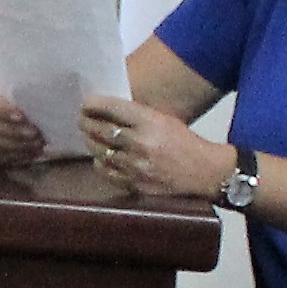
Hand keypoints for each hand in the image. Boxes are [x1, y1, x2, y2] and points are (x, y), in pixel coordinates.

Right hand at [0, 85, 52, 166]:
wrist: (2, 119)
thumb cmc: (13, 105)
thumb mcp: (14, 97)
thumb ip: (20, 102)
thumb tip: (36, 112)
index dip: (5, 110)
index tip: (22, 117)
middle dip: (14, 131)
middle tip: (35, 134)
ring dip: (15, 146)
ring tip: (35, 145)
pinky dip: (13, 157)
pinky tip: (29, 154)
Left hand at [83, 97, 233, 201]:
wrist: (204, 171)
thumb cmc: (184, 142)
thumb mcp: (165, 119)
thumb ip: (138, 116)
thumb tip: (107, 110)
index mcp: (150, 122)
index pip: (113, 109)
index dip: (94, 105)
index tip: (85, 103)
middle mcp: (141, 143)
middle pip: (101, 130)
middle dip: (87, 123)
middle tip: (81, 119)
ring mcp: (136, 166)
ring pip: (100, 151)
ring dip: (90, 142)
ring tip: (88, 136)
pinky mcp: (135, 184)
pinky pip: (107, 172)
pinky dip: (100, 163)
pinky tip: (100, 157)